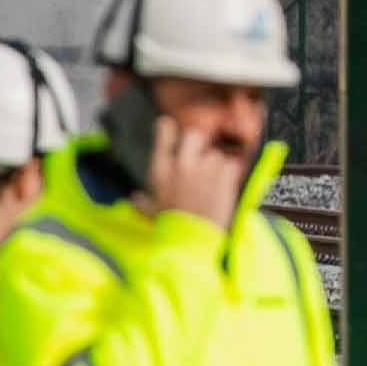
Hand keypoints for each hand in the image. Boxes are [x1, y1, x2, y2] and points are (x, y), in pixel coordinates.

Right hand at [141, 106, 250, 230]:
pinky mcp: (224, 177)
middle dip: (200, 144)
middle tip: (202, 158)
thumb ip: (143, 203)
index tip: (167, 123)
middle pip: (195, 135)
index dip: (167, 128)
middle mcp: (182, 166)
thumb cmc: (169, 229)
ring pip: (216, 154)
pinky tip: (226, 187)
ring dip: (217, 166)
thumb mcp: (151, 215)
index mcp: (162, 171)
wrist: (192, 242)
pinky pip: (232, 165)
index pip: (164, 137)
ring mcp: (204, 170)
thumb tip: (134, 198)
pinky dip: (232, 175)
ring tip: (213, 186)